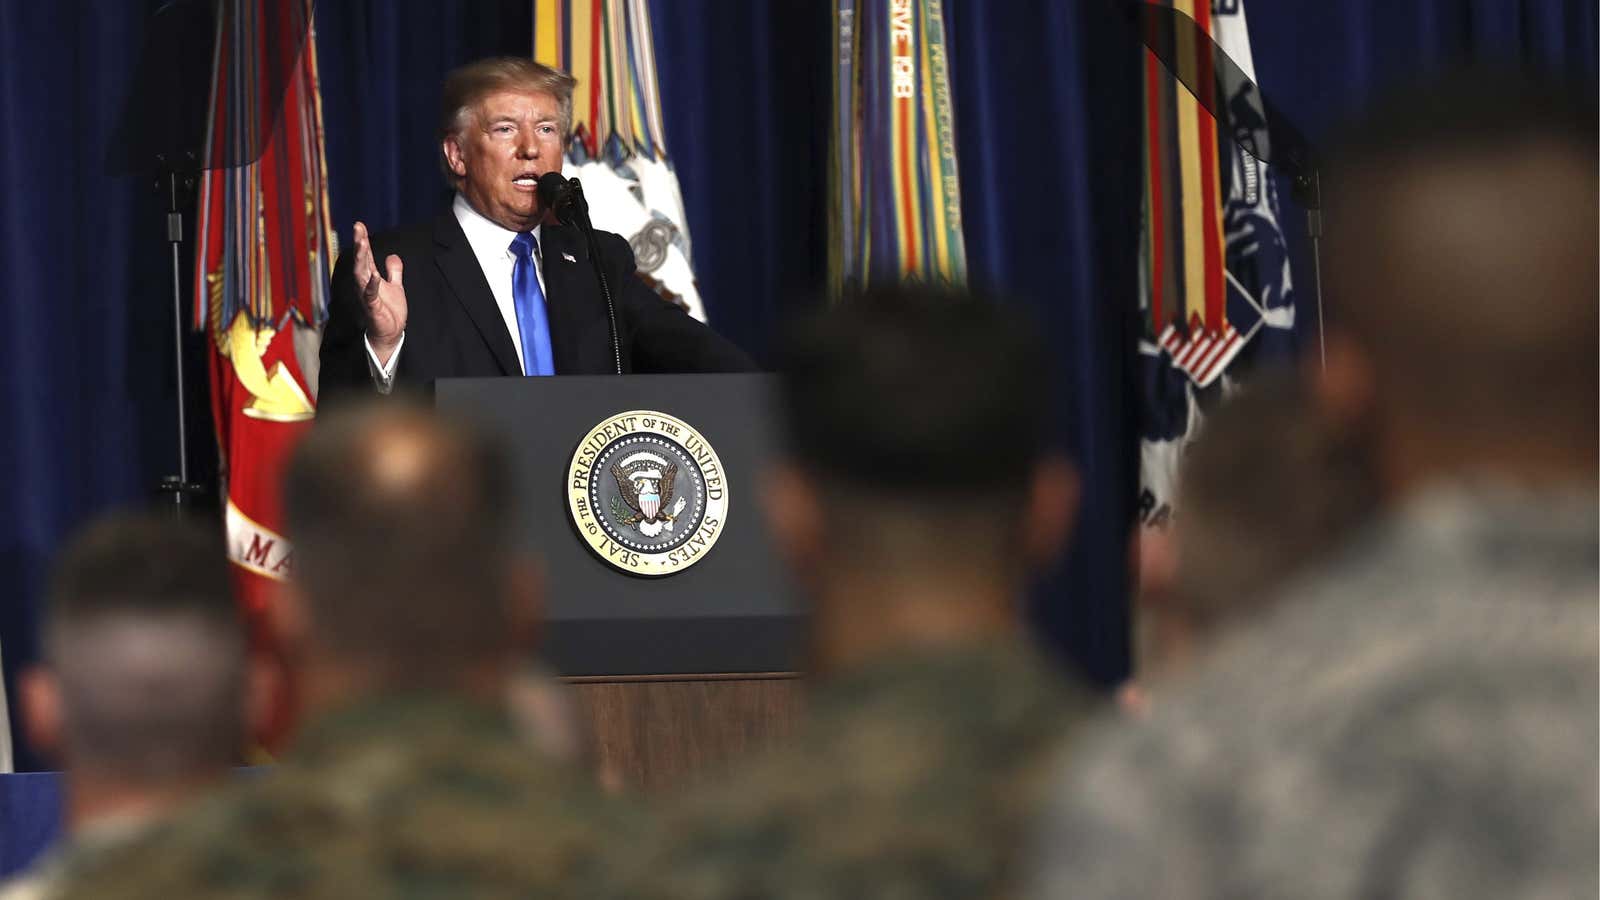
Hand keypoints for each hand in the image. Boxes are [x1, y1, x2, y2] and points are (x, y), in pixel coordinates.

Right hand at [352, 221, 406, 363]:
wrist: (391, 333)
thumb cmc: (389, 311)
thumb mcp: (395, 287)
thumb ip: (394, 271)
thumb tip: (394, 256)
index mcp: (370, 278)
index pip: (366, 256)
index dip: (363, 240)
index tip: (359, 224)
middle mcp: (365, 284)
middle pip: (361, 261)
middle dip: (360, 244)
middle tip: (358, 228)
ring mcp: (367, 295)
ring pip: (361, 274)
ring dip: (362, 259)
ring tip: (362, 244)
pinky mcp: (373, 307)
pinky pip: (370, 295)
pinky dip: (372, 285)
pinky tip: (374, 275)